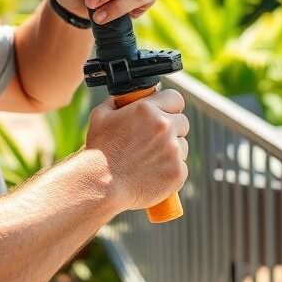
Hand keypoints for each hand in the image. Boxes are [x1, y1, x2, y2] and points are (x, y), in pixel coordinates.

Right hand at [84, 89, 188, 210]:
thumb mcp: (101, 116)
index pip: (175, 98)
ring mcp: (173, 151)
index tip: (164, 113)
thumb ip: (118, 101)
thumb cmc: (99, 151)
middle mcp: (165, 127)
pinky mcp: (177, 172)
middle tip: (154, 139)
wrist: (100, 185)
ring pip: (183, 145)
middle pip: (182, 122)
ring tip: (149, 159)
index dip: (169, 106)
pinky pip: (181, 167)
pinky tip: (152, 173)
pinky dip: (170, 170)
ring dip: (171, 150)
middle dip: (172, 128)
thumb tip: (128, 96)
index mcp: (148, 109)